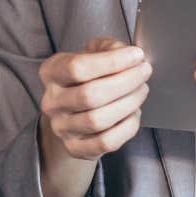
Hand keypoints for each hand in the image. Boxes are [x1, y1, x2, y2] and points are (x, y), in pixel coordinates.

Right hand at [38, 37, 151, 160]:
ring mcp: (61, 128)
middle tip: (144, 72)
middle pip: (90, 95)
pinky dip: (127, 127)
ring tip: (141, 90)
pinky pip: (106, 142)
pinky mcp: (75, 148)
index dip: (112, 61)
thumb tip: (129, 56)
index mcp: (51, 72)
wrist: (74, 111)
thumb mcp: (92, 54)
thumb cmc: (87, 78)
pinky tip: (134, 113)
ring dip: (129, 103)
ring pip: (98, 120)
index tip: (136, 55)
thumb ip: (109, 48)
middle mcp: (51, 101)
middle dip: (125, 82)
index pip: (77, 68)